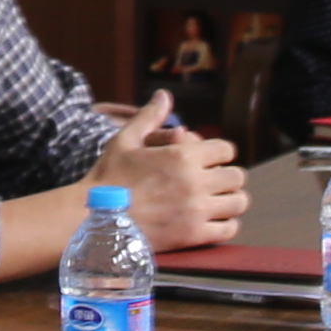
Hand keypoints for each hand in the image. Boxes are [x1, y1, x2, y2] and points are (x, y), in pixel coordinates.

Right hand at [104, 96, 246, 249]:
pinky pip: (228, 229)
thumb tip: (164, 96)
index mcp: (183, 155)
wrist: (93, 218)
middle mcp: (195, 181)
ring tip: (216, 203)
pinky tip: (212, 222)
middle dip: (227, 177)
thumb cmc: (108, 177)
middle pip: (237, 176)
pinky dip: (225, 225)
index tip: (211, 161)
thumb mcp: (125, 140)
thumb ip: (150, 117)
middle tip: (214, 183)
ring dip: (230, 200)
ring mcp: (197, 210)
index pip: (226, 150)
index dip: (219, 153)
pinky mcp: (193, 235)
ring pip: (238, 202)